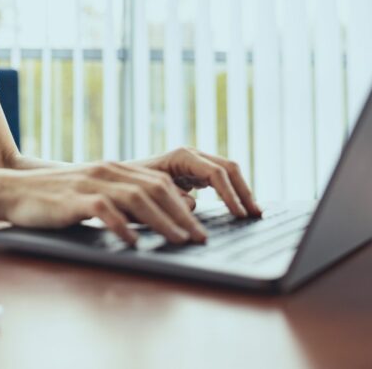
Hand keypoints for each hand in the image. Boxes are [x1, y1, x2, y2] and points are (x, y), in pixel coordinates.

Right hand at [1, 161, 213, 245]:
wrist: (12, 191)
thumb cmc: (53, 199)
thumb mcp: (93, 196)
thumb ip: (122, 203)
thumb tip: (158, 218)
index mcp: (113, 169)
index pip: (159, 182)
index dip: (183, 204)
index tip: (199, 227)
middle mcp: (105, 172)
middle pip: (155, 189)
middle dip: (181, 215)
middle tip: (199, 238)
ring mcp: (89, 183)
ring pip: (136, 198)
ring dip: (162, 221)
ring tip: (178, 241)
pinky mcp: (72, 199)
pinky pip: (104, 210)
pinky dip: (122, 226)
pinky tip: (133, 242)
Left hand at [130, 147, 261, 218]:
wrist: (115, 181)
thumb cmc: (128, 187)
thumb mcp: (148, 194)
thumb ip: (171, 199)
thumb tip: (193, 205)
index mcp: (182, 156)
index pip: (216, 173)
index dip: (230, 195)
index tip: (240, 215)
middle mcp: (192, 155)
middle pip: (229, 168)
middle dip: (244, 192)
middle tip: (256, 216)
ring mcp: (195, 162)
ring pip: (228, 173)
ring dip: (242, 192)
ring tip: (254, 214)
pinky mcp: (195, 173)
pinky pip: (221, 180)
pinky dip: (233, 193)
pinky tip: (239, 210)